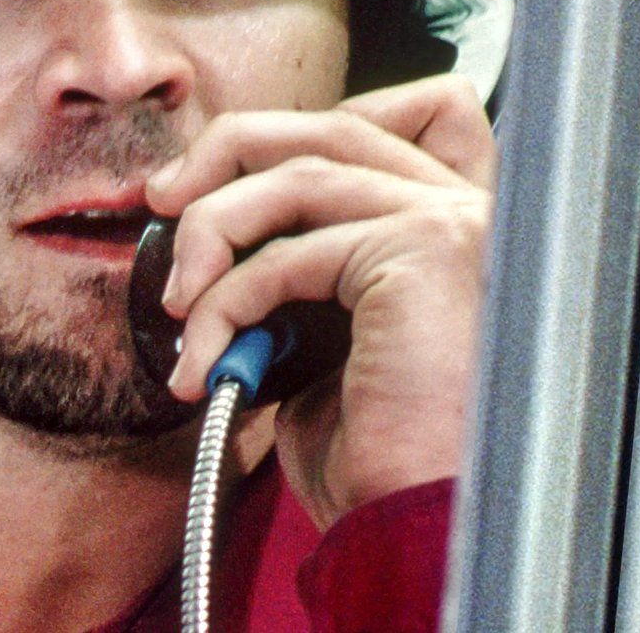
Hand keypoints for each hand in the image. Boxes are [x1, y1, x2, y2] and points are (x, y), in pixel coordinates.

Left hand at [144, 74, 494, 529]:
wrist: (415, 528)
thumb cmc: (380, 458)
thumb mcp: (330, 340)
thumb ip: (309, 268)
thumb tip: (227, 237)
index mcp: (463, 225)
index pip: (406, 111)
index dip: (303, 127)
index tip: (220, 175)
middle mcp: (476, 211)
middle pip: (332, 127)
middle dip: (229, 153)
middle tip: (163, 200)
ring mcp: (456, 223)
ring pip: (297, 176)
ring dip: (212, 232)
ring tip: (181, 303)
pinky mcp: (424, 249)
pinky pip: (288, 251)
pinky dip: (227, 299)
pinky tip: (209, 354)